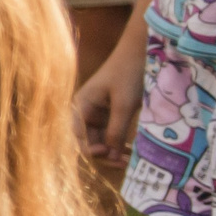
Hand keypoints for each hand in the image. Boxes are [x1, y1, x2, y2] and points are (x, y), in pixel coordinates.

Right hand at [72, 42, 144, 163]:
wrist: (140, 52)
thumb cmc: (128, 73)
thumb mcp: (124, 103)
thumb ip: (116, 129)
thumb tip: (110, 156)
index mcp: (81, 105)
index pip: (76, 136)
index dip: (88, 149)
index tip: (107, 153)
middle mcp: (85, 111)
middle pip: (87, 141)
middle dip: (104, 155)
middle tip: (125, 163)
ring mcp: (97, 114)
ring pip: (99, 140)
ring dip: (112, 152)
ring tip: (130, 160)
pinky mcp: (109, 114)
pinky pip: (110, 135)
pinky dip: (119, 144)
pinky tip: (130, 152)